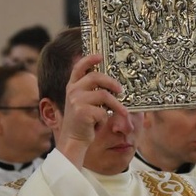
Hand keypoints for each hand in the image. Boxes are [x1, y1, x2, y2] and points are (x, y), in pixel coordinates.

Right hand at [57, 53, 126, 168]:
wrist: (73, 140)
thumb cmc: (83, 122)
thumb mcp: (84, 103)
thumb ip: (92, 92)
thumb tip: (113, 84)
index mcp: (72, 87)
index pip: (79, 67)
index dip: (89, 59)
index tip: (100, 56)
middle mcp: (73, 91)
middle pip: (96, 77)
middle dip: (111, 82)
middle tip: (121, 90)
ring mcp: (76, 101)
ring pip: (104, 95)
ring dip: (116, 105)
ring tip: (123, 112)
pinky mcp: (82, 112)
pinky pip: (102, 112)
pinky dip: (105, 119)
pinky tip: (99, 125)